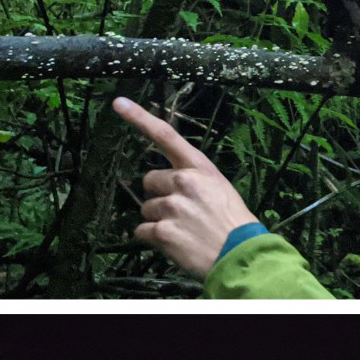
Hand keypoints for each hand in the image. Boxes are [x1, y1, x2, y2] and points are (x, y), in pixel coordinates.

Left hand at [112, 96, 258, 279]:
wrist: (241, 256)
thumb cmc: (235, 224)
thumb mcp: (221, 190)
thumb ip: (194, 181)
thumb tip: (169, 186)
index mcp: (200, 168)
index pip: (166, 135)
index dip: (139, 118)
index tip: (118, 104)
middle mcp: (184, 182)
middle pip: (149, 180)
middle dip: (158, 195)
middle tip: (179, 212)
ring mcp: (172, 207)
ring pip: (146, 209)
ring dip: (158, 220)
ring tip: (182, 231)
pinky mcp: (163, 231)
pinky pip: (142, 232)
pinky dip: (153, 239)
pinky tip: (174, 243)